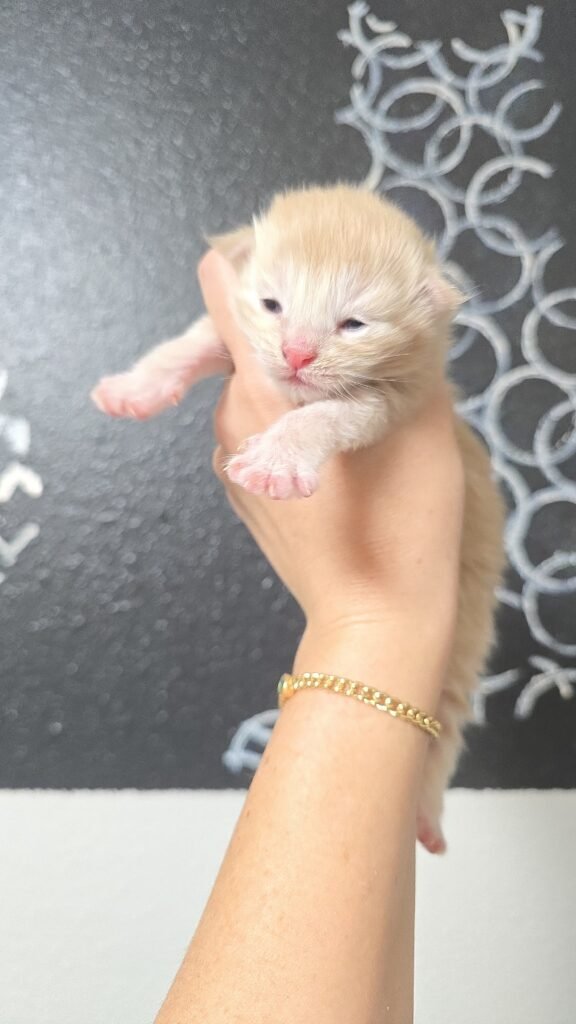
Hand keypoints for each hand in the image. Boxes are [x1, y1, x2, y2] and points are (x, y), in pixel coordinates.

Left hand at [199, 251, 464, 690]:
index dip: (247, 270)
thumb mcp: (417, 419)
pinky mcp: (239, 490)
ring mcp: (227, 461)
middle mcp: (231, 420)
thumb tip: (417, 304)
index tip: (276, 260)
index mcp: (264, 391)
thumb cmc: (398, 520)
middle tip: (351, 361)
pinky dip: (285, 431)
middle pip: (245, 350)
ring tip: (348, 420)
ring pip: (253, 396)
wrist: (374, 618)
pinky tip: (332, 461)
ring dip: (292, 393)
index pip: (223, 299)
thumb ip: (402, 350)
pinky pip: (255, 437)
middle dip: (292, 344)